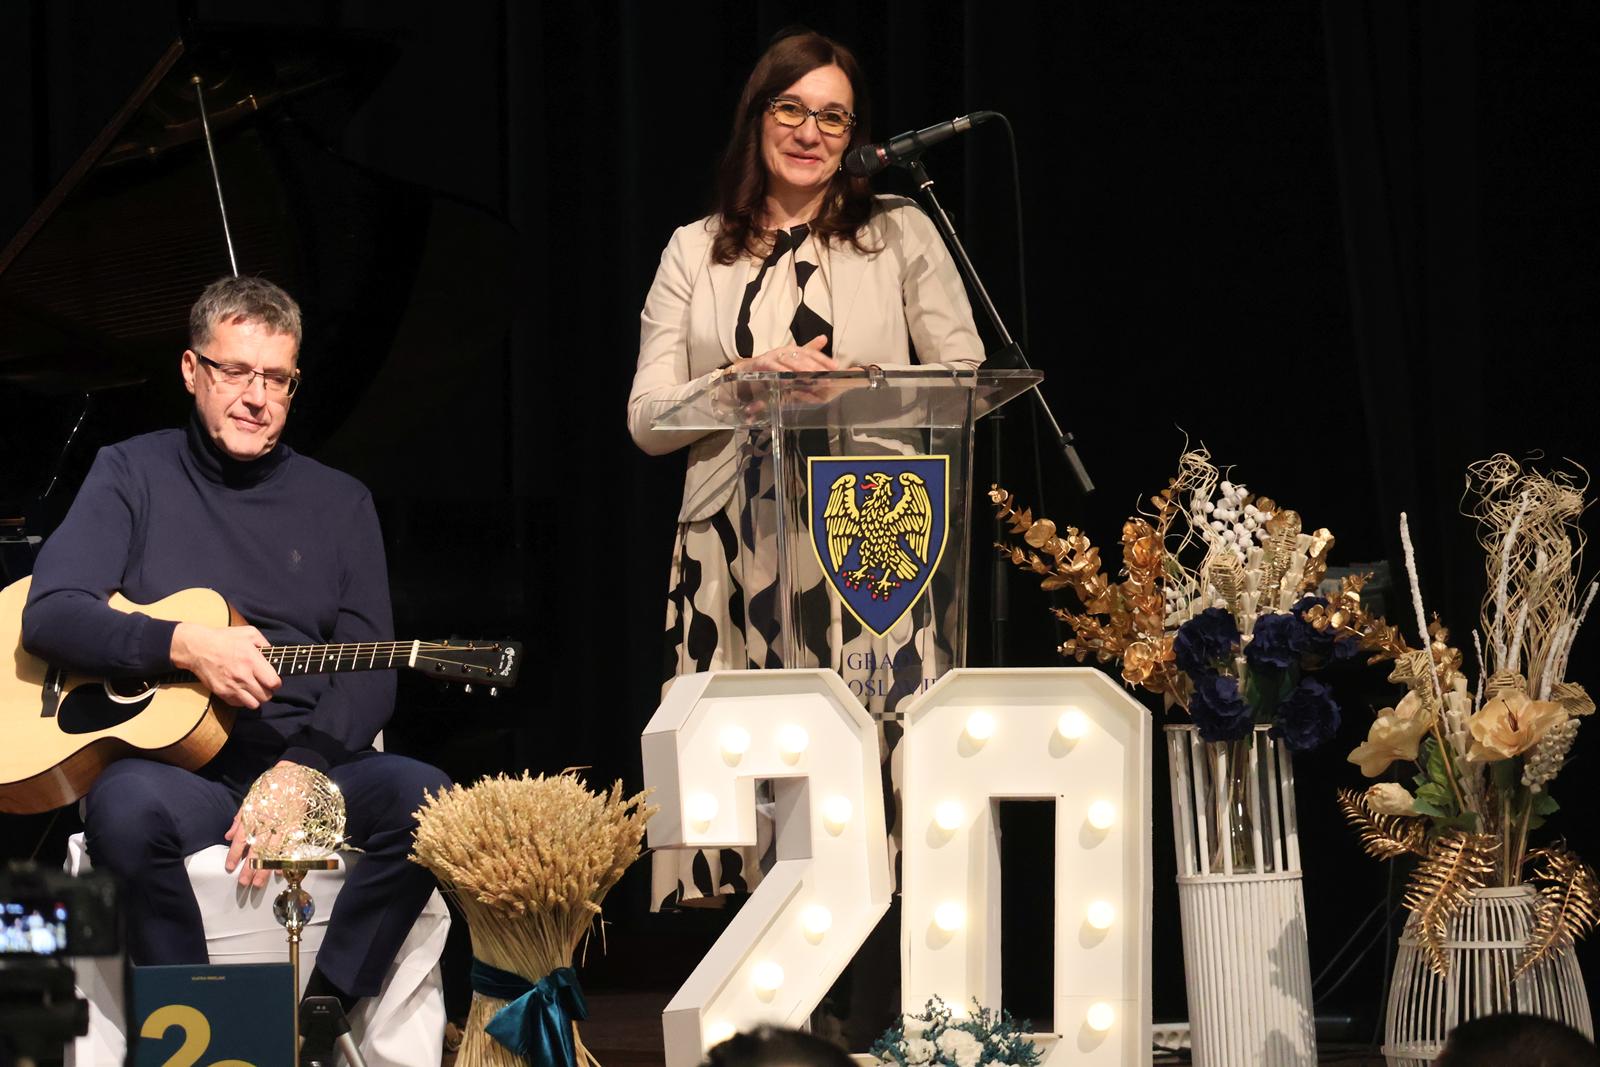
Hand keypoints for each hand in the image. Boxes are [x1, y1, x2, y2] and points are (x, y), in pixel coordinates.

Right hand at [170, 622, 280, 708]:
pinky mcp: (221, 693)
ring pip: (254, 704)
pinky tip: (242, 691)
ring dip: (256, 698)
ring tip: (254, 690)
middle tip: (264, 685)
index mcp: (252, 660)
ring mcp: (231, 686)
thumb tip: (274, 655)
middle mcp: (243, 676)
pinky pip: (239, 704)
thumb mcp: (249, 633)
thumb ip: (265, 643)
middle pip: (266, 696)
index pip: (274, 683)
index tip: (273, 680)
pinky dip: (243, 701)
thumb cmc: (224, 638)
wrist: (197, 648)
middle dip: (268, 692)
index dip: (277, 683)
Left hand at [224, 760, 299, 887]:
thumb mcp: (250, 799)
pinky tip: (279, 872)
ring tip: (258, 884)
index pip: (240, 839)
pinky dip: (285, 859)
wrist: (295, 774)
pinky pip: (290, 847)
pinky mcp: (296, 826)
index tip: (229, 868)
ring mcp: (282, 826)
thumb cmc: (270, 787)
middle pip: (256, 850)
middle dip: (249, 868)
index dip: (234, 855)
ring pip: (272, 852)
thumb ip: (239, 819)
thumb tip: (227, 836)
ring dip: (265, 869)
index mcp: (253, 816)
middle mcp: (266, 823)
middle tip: (243, 884)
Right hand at [741, 334, 836, 374]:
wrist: (749, 368)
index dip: (824, 359)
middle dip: (815, 366)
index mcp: (795, 349)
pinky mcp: (762, 362)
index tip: (836, 367)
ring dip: (801, 369)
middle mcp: (786, 350)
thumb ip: (809, 350)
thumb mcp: (793, 358)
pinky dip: (780, 372)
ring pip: (790, 361)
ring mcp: (774, 355)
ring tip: (811, 375)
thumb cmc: (773, 363)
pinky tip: (788, 378)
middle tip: (826, 375)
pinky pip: (773, 367)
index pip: (812, 353)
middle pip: (803, 357)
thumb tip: (824, 337)